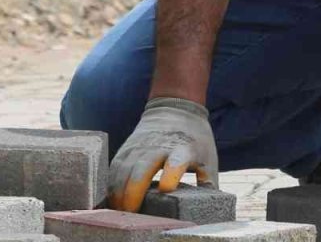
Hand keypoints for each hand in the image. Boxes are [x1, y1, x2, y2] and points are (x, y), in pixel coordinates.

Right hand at [108, 97, 218, 211]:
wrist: (176, 107)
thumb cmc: (195, 139)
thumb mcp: (209, 157)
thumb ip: (208, 182)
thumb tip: (208, 208)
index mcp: (183, 149)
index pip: (176, 162)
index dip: (171, 175)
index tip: (166, 189)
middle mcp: (159, 146)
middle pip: (142, 167)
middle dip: (135, 190)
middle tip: (132, 212)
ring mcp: (140, 146)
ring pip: (124, 168)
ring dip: (119, 190)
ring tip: (119, 210)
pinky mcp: (127, 146)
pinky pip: (115, 166)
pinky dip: (111, 182)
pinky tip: (111, 198)